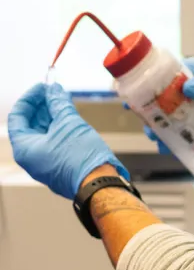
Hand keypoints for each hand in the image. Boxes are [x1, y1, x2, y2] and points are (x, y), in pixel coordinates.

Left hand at [8, 83, 129, 199]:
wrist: (99, 182)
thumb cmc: (80, 158)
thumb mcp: (68, 123)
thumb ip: (58, 103)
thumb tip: (53, 90)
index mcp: (24, 149)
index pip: (17, 117)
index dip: (29, 98)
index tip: (42, 86)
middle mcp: (30, 157)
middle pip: (29, 124)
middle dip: (41, 105)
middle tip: (54, 90)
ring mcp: (44, 161)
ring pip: (42, 132)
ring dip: (51, 114)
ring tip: (63, 99)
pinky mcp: (57, 163)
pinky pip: (52, 140)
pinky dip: (57, 126)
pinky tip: (68, 115)